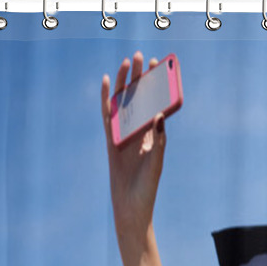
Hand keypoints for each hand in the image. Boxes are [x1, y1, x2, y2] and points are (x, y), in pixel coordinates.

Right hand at [101, 52, 165, 239]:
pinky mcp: (110, 141)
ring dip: (124, 84)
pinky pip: (107, 116)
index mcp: (154, 137)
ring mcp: (124, 136)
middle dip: (141, 79)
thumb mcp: (156, 163)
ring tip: (127, 63)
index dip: (158, 87)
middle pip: (139, 101)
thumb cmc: (147, 189)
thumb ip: (159, 140)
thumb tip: (160, 114)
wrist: (131, 208)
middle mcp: (139, 133)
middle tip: (143, 57)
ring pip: (123, 104)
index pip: (156, 106)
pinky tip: (105, 82)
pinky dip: (106, 99)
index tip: (161, 68)